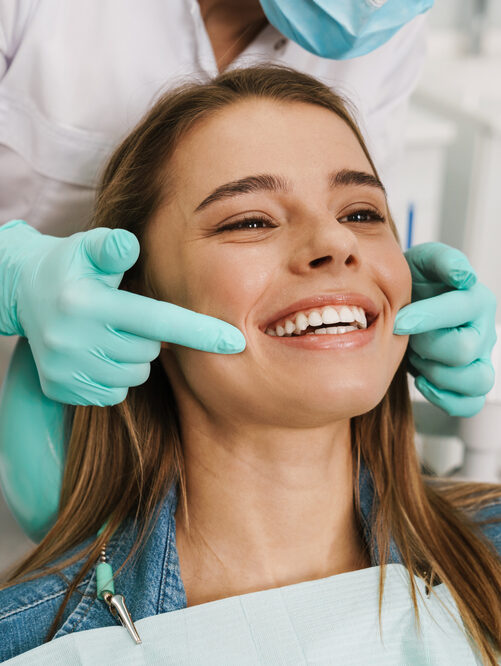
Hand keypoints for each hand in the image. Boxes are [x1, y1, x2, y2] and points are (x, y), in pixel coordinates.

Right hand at [0, 220, 245, 405]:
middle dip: (149, 336)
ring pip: (133, 376)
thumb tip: (130, 245)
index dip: (199, 331)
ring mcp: (65, 369)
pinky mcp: (60, 389)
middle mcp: (73, 340)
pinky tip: (98, 353)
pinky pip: (113, 394)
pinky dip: (115, 377)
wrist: (22, 293)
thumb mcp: (87, 247)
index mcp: (86, 303)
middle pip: (148, 351)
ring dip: (133, 357)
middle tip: (126, 315)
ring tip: (111, 333)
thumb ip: (112, 246)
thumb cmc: (70, 267)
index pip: (156, 321)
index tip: (236, 342)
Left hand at [393, 242, 495, 416]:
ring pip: (476, 381)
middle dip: (427, 345)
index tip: (398, 320)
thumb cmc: (415, 283)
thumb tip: (463, 275)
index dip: (426, 317)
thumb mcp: (423, 261)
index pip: (461, 311)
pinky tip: (423, 381)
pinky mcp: (469, 381)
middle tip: (408, 337)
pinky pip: (470, 403)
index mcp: (476, 300)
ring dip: (438, 374)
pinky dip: (446, 398)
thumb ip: (443, 261)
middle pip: (464, 350)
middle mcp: (484, 331)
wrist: (406, 305)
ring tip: (418, 358)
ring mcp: (480, 359)